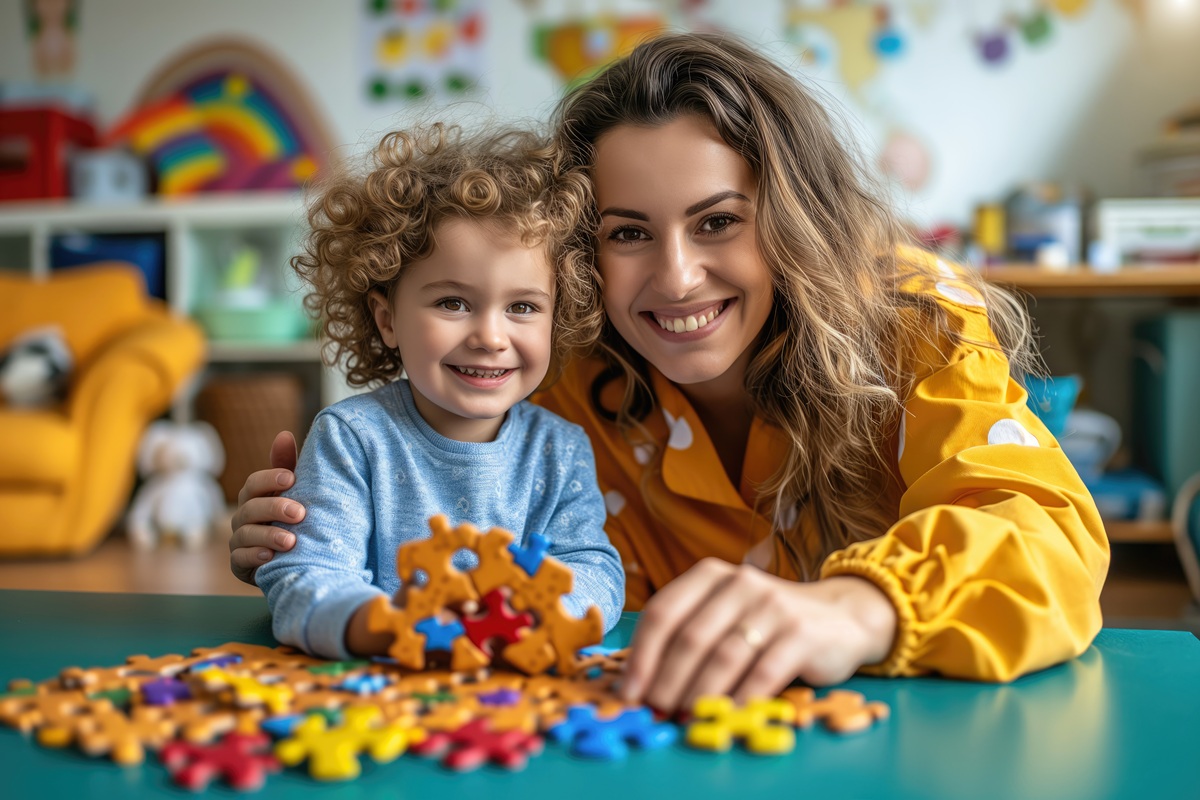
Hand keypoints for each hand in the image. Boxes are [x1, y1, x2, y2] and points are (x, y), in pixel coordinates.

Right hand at [229, 431, 303, 584]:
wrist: (292, 560)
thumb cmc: (291, 519)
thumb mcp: (292, 493)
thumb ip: (286, 466)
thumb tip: (284, 435)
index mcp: (255, 497)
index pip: (254, 484)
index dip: (270, 478)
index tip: (292, 478)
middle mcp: (243, 517)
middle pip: (251, 508)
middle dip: (275, 508)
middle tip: (300, 513)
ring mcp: (239, 541)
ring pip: (246, 534)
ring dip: (269, 536)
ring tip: (291, 541)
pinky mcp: (239, 565)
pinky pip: (240, 559)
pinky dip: (255, 556)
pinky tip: (270, 557)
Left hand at [620, 558, 896, 714]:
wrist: (840, 617)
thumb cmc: (767, 623)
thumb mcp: (725, 614)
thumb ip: (689, 634)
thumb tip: (642, 683)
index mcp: (710, 575)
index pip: (663, 612)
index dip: (641, 655)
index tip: (628, 691)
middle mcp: (740, 583)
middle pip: (690, 637)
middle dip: (666, 680)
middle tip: (655, 710)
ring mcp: (773, 605)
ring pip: (724, 656)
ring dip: (699, 693)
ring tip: (685, 717)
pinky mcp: (802, 632)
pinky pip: (763, 672)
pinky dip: (740, 699)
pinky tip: (727, 717)